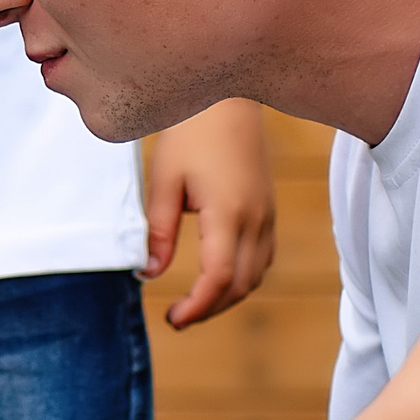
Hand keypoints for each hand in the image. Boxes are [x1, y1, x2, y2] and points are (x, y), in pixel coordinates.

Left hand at [143, 98, 275, 328]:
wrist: (229, 100)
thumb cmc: (190, 134)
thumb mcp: (163, 180)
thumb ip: (158, 230)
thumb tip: (149, 273)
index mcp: (229, 213)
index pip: (218, 278)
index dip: (196, 306)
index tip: (173, 319)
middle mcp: (256, 220)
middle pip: (240, 285)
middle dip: (209, 309)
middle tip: (177, 318)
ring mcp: (268, 216)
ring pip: (256, 275)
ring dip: (227, 297)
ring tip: (194, 303)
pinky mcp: (269, 210)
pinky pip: (263, 258)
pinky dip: (242, 278)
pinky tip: (217, 279)